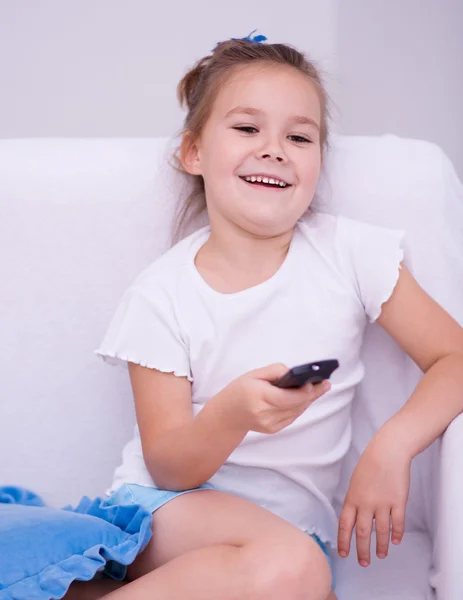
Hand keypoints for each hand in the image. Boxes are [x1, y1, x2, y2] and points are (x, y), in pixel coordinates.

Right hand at [219, 363, 330, 434]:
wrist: (227, 415)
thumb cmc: (239, 391)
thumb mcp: (253, 374)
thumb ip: (274, 371)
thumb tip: (293, 373)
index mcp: (258, 397)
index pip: (286, 397)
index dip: (302, 391)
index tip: (315, 383)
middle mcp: (264, 413)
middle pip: (295, 405)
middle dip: (312, 394)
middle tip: (325, 384)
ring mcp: (269, 424)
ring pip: (296, 411)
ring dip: (308, 400)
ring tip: (320, 388)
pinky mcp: (273, 429)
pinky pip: (292, 416)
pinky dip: (300, 407)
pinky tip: (306, 398)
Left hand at [337, 431, 410, 566]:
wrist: (387, 451)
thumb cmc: (370, 464)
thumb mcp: (355, 482)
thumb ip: (354, 500)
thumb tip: (353, 518)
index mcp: (352, 497)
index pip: (345, 524)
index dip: (343, 541)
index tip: (344, 553)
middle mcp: (366, 503)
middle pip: (363, 532)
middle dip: (362, 550)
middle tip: (363, 563)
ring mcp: (383, 503)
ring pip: (382, 531)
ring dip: (381, 546)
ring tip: (381, 555)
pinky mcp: (398, 501)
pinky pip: (398, 523)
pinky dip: (397, 534)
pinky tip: (396, 541)